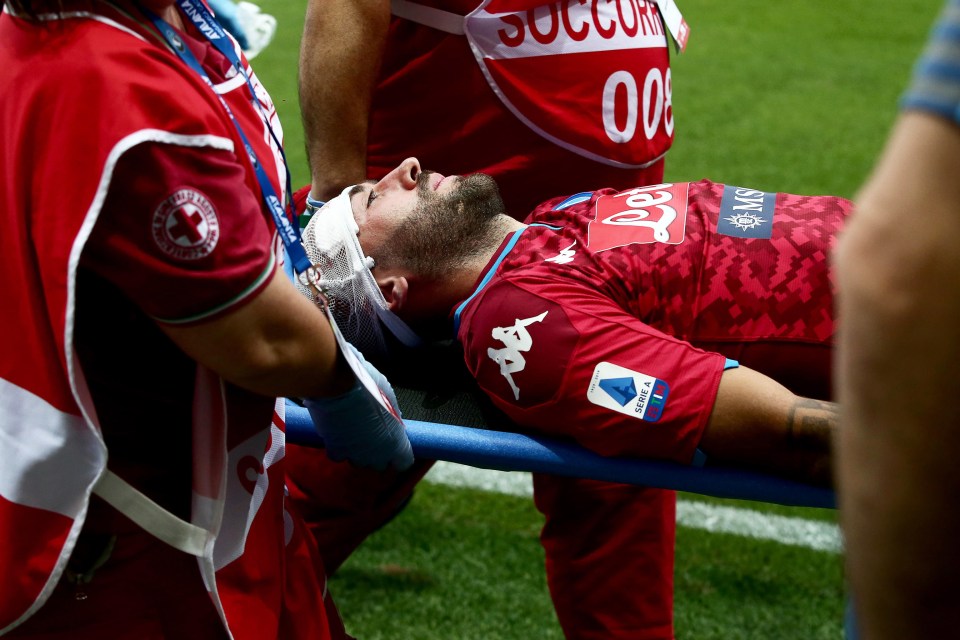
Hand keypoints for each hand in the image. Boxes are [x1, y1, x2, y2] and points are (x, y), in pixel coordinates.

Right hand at [302, 345, 412, 470]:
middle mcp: (377, 454)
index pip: (403, 462)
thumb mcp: (389, 397)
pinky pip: (339, 455)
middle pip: (380, 464)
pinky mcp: (336, 450)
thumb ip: (392, 414)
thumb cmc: (367, 385)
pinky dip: (338, 447)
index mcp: (396, 442)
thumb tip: (392, 417)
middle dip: (377, 453)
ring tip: (354, 432)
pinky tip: (338, 434)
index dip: (399, 455)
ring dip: (358, 451)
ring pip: (359, 461)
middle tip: (373, 436)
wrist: (338, 384)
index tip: (396, 448)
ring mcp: (356, 454)